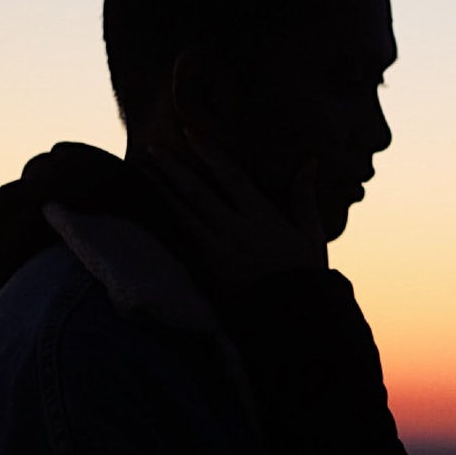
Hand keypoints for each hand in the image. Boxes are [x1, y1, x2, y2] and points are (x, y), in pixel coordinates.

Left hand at [145, 131, 327, 292]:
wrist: (293, 321)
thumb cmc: (306, 276)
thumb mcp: (311, 235)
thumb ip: (304, 197)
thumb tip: (309, 161)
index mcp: (265, 220)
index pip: (232, 178)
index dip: (209, 153)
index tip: (190, 133)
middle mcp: (238, 233)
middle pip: (198, 193)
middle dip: (174, 168)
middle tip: (152, 146)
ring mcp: (219, 254)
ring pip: (183, 216)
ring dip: (162, 192)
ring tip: (144, 172)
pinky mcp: (207, 273)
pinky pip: (180, 242)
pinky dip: (165, 223)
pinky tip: (152, 209)